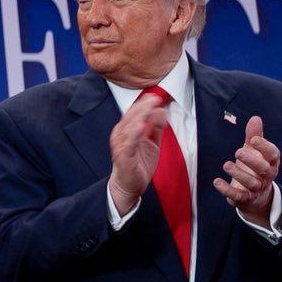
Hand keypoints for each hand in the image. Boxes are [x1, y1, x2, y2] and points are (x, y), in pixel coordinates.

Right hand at [107, 91, 168, 215]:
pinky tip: (141, 126)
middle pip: (130, 117)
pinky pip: (128, 144)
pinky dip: (134, 134)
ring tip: (148, 107)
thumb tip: (161, 111)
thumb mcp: (151, 143)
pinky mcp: (123, 157)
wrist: (128, 185)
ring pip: (128, 128)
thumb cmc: (138, 163)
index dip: (144, 104)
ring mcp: (121, 146)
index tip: (155, 96)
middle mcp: (120, 136)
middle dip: (142, 106)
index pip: (134, 113)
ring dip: (139, 116)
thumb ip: (156, 127)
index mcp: (126, 131)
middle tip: (154, 97)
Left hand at [213, 114, 278, 225]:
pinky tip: (216, 182)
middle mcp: (266, 176)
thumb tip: (255, 118)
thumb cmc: (254, 167)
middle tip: (238, 152)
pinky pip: (237, 195)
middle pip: (263, 169)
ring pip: (251, 183)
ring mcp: (256, 189)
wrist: (255, 196)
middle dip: (252, 161)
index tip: (254, 140)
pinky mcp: (244, 198)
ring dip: (238, 174)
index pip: (273, 154)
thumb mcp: (254, 151)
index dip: (265, 147)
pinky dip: (227, 190)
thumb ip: (254, 136)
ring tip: (226, 164)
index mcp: (271, 163)